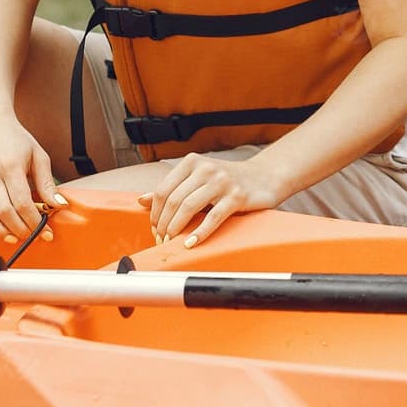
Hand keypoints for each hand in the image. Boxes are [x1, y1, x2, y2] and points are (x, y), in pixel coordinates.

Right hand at [0, 115, 66, 241]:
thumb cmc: (15, 140)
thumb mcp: (38, 156)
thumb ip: (47, 183)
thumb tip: (60, 205)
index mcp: (11, 166)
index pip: (22, 203)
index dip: (35, 222)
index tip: (46, 233)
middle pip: (4, 212)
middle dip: (20, 230)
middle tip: (31, 236)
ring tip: (12, 236)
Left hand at [142, 155, 286, 247]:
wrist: (265, 177)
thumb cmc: (227, 181)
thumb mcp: (197, 180)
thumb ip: (172, 188)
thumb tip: (141, 200)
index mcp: (191, 162)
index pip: (163, 190)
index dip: (155, 213)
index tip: (154, 229)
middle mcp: (205, 169)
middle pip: (174, 200)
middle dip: (163, 224)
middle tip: (160, 240)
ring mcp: (222, 181)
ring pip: (189, 208)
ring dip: (176, 229)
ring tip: (171, 243)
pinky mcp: (237, 196)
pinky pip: (213, 217)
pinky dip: (200, 233)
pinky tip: (191, 243)